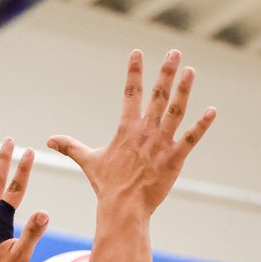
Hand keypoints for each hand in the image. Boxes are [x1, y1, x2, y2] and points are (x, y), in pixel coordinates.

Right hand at [48, 48, 214, 215]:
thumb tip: (48, 141)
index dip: (133, 72)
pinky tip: (212, 111)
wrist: (123, 209)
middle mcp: (145, 132)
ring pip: (175, 111)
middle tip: (174, 52)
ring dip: (184, 90)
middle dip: (166, 72)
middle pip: (157, 95)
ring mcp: (161, 144)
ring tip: (190, 71)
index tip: (137, 52)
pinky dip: (202, 126)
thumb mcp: (88, 161)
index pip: (130, 93)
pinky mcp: (174, 159)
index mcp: (126, 129)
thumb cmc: (107, 186)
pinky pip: (190, 139)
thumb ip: (70, 147)